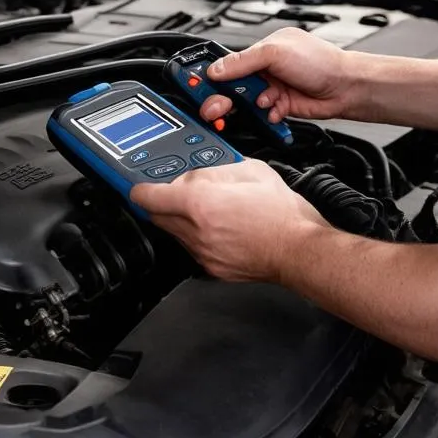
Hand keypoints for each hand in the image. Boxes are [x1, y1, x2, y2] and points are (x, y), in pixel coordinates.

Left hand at [130, 158, 327, 281]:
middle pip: (156, 216)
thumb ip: (216, 168)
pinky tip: (218, 225)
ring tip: (205, 206)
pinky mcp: (212, 268)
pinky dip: (197, 235)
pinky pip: (192, 247)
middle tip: (173, 189)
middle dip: (160, 201)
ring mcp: (203, 253)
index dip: (139, 187)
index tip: (138, 182)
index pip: (148, 197)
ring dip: (180, 218)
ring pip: (174, 232)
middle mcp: (196, 231)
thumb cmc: (282, 214)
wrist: (299, 249)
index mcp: (200, 204)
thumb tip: (199, 171)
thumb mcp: (249, 170)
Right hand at [200, 28, 353, 124]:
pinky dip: (265, 115)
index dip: (210, 75)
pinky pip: (261, 115)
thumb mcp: (276, 53)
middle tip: (216, 106)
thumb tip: (216, 69)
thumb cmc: (320, 62)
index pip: (226, 63)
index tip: (197, 85)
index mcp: (260, 50)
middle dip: (222, 97)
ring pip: (245, 102)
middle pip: (231, 86)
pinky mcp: (280, 107)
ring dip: (249, 105)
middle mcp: (264, 69)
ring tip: (261, 102)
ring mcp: (272, 88)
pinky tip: (275, 110)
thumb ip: (243, 61)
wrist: (346, 87)